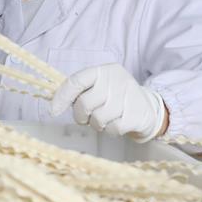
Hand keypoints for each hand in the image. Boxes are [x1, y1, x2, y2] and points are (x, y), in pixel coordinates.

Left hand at [50, 63, 166, 141]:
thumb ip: (79, 91)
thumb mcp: (99, 86)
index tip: (53, 110)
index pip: (76, 81)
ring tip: (104, 119)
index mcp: (102, 71)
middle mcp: (115, 80)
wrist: (147, 107)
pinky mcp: (136, 114)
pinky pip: (112, 129)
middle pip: (84, 103)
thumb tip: (54, 103)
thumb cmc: (115, 97)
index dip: (62, 97)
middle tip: (86, 117)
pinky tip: (116, 123)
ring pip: (97, 118)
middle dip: (80, 116)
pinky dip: (110, 130)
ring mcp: (127, 97)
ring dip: (96, 124)